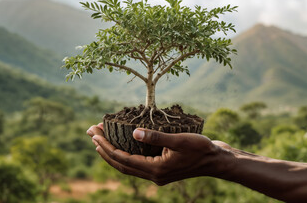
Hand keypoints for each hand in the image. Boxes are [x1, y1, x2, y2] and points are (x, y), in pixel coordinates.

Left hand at [86, 123, 227, 184]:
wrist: (216, 161)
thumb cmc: (201, 149)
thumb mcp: (180, 140)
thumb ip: (156, 137)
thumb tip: (132, 133)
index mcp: (155, 170)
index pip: (122, 159)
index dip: (106, 147)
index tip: (94, 134)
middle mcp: (152, 175)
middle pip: (120, 164)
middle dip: (103, 149)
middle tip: (90, 133)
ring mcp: (156, 174)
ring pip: (126, 165)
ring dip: (111, 151)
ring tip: (100, 138)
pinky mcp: (160, 169)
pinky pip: (136, 163)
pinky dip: (124, 153)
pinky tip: (122, 143)